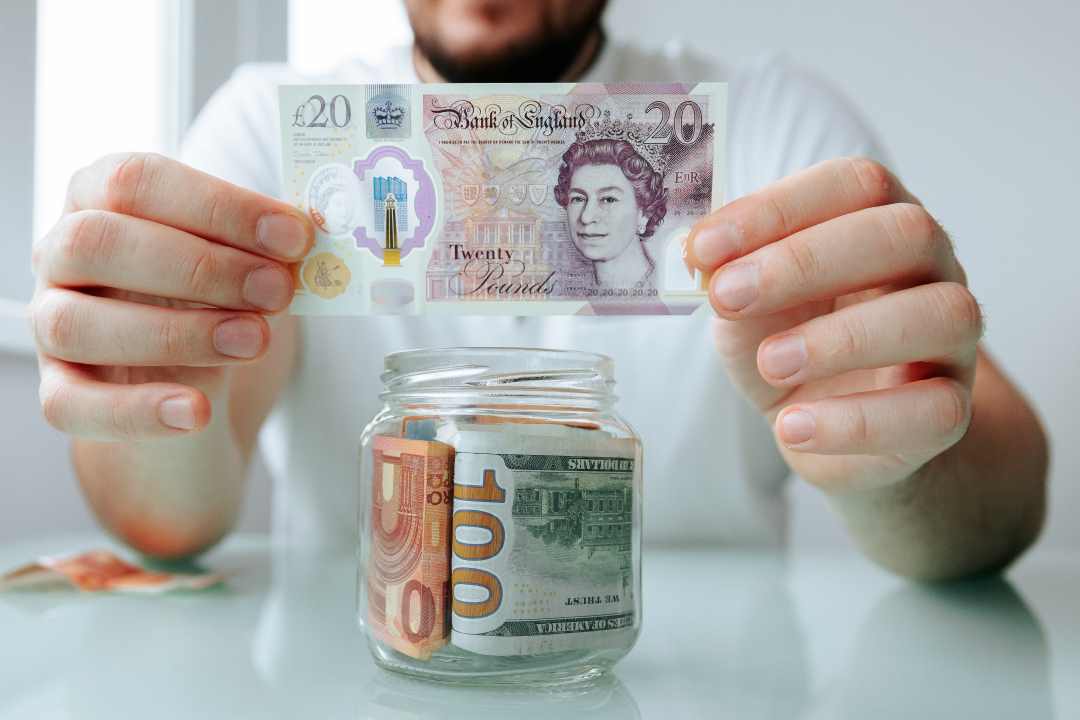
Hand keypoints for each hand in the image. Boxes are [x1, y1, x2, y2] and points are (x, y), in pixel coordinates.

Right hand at [30, 153, 312, 439]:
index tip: (293, 236)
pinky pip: (70, 405)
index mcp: (102, 198)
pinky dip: (137, 410)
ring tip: (254, 341)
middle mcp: (62, 254)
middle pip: (97, 242)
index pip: (138, 180)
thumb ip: (265, 246)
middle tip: (276, 290)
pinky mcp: (60, 392)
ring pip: (76, 323)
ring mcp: (50, 324)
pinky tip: (197, 411)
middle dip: (200, 266)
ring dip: (174, 333)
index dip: (219, 206)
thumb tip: (313, 232)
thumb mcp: (244, 265)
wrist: (191, 393)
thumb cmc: (217, 304)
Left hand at [687, 157, 982, 492]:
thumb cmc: (786, 345)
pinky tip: (794, 426)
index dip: (777, 208)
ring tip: (770, 363)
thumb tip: (700, 256)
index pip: (854, 184)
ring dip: (843, 338)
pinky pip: (934, 410)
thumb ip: (729, 276)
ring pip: (939, 314)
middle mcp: (931, 269)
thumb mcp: (746, 306)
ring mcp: (951, 340)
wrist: (822, 430)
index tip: (703, 248)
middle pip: (906, 233)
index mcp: (879, 221)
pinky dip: (857, 421)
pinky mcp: (951, 411)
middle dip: (806, 261)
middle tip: (728, 297)